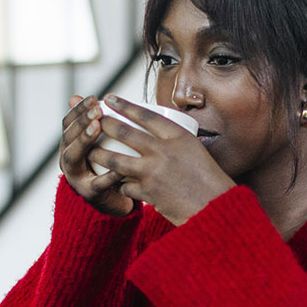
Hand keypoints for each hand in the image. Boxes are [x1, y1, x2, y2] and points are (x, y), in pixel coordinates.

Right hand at [59, 95, 134, 216]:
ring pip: (74, 157)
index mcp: (68, 146)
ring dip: (84, 140)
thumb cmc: (104, 165)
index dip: (77, 110)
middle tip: (97, 109)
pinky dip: (108, 174)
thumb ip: (89, 121)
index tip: (94, 98)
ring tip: (97, 127)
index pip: (67, 124)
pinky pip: (98, 183)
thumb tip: (75, 95)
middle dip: (81, 121)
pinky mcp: (90, 194)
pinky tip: (120, 164)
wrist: (109, 201)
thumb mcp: (97, 142)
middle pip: (68, 138)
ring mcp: (75, 178)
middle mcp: (67, 161)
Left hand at [86, 95, 234, 224]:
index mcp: (178, 137)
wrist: (216, 208)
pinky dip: (120, 185)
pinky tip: (117, 184)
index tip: (109, 98)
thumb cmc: (208, 179)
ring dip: (99, 156)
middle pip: (124, 133)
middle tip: (93, 122)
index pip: (145, 115)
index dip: (124, 105)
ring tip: (91, 153)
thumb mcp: (195, 151)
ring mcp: (153, 173)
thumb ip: (173, 142)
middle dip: (104, 125)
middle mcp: (164, 151)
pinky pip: (125, 187)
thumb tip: (152, 133)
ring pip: (115, 161)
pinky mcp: (147, 193)